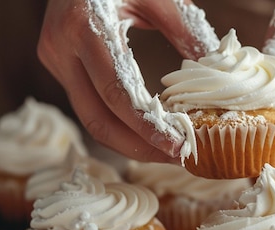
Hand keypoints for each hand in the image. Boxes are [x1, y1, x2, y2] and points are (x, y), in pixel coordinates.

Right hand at [37, 0, 217, 161]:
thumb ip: (187, 32)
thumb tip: (219, 76)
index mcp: (84, 27)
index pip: (116, 94)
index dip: (146, 128)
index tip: (176, 147)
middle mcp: (61, 48)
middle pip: (97, 119)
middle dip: (138, 146)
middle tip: (175, 157)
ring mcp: (55, 59)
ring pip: (91, 119)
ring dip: (129, 142)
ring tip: (166, 150)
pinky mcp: (59, 66)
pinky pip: (90, 105)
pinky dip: (119, 124)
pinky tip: (147, 132)